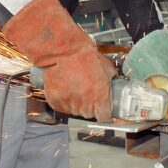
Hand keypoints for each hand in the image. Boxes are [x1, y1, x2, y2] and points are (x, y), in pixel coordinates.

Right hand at [4, 0, 115, 120]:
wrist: (61, 50)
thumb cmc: (83, 55)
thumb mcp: (105, 66)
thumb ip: (110, 81)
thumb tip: (113, 86)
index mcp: (99, 97)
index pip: (104, 117)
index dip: (104, 113)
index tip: (103, 109)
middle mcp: (84, 104)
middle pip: (89, 114)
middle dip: (90, 105)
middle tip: (87, 90)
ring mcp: (68, 104)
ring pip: (75, 110)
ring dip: (76, 102)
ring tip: (74, 86)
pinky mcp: (55, 101)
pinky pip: (62, 105)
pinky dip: (63, 99)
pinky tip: (65, 87)